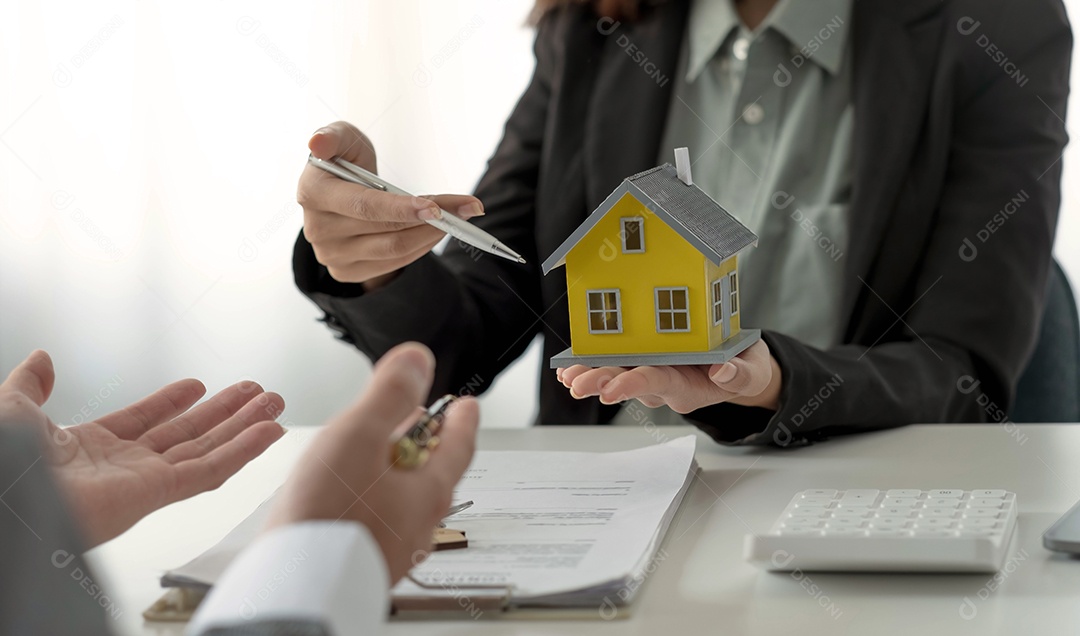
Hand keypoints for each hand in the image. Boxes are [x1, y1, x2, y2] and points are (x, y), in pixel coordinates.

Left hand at [0, 351, 285, 545]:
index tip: (197, 385)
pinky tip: (268, 432)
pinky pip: (209, 470)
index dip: (171, 403)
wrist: (9, 498)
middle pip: (187, 435)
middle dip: (225, 413)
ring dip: (244, 427)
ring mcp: (144, 482)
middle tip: (257, 393)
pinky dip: (242, 450)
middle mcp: (123, 467)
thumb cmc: (4, 462)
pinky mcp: (158, 494)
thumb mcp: (11, 409)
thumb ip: (31, 385)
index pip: (143, 422)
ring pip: (207, 451)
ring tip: (274, 404)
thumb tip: (42, 358)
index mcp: (89, 448)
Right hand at [266, 342, 478, 582]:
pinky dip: (371, 497)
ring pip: (403, 498)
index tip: (467, 405)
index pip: (459, 445)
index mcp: (428, 490)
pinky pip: (378, 521)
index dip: (462, 418)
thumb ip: (389, 394)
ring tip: (373, 454)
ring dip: (393, 470)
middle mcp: (418, 524)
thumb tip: (418, 360)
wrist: (296, 586)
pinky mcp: (364, 561)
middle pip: (432, 473)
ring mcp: (393, 547)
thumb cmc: (328, 516)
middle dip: (424, 443)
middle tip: (417, 423)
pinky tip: (345, 496)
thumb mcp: (359, 434)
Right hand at [298, 121, 484, 288]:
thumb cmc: (344, 160)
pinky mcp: (346, 272)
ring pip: (395, 249)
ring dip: (433, 234)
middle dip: (433, 217)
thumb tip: (318, 142)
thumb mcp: (342, 138)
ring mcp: (331, 255)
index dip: (400, 208)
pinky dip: (422, 246)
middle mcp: (317, 230)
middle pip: (387, 229)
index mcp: (311, 192)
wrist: (337, 193)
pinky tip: (437, 230)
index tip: (435, 208)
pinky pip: (394, 263)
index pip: (364, 206)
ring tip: (460, 217)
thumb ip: (333, 135)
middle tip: (469, 207)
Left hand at [557, 340, 780, 412]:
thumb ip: (742, 374)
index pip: (658, 383)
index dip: (633, 385)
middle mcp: (664, 383)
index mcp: (688, 387)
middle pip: (628, 383)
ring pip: (616, 375)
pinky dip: (591, 364)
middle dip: (600, 382)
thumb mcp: (753, 371)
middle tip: (576, 384)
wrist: (739, 366)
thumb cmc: (744, 367)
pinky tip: (568, 366)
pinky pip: (614, 365)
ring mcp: (652, 374)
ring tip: (566, 375)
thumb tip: (723, 372)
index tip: (612, 391)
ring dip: (590, 374)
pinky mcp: (645, 362)